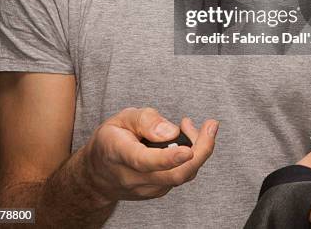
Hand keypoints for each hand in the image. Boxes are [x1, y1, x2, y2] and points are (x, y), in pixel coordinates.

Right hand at [84, 107, 218, 201]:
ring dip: (198, 149)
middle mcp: (133, 177)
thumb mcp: (122, 118)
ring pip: (181, 176)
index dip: (168, 158)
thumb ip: (146, 120)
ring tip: (188, 124)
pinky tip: (184, 139)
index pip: (144, 161)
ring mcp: (147, 189)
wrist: (98, 173)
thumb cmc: (111, 140)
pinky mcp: (158, 191)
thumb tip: (172, 131)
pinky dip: (190, 157)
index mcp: (118, 153)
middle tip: (212, 125)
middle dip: (201, 151)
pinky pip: (181, 176)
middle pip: (173, 175)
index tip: (188, 150)